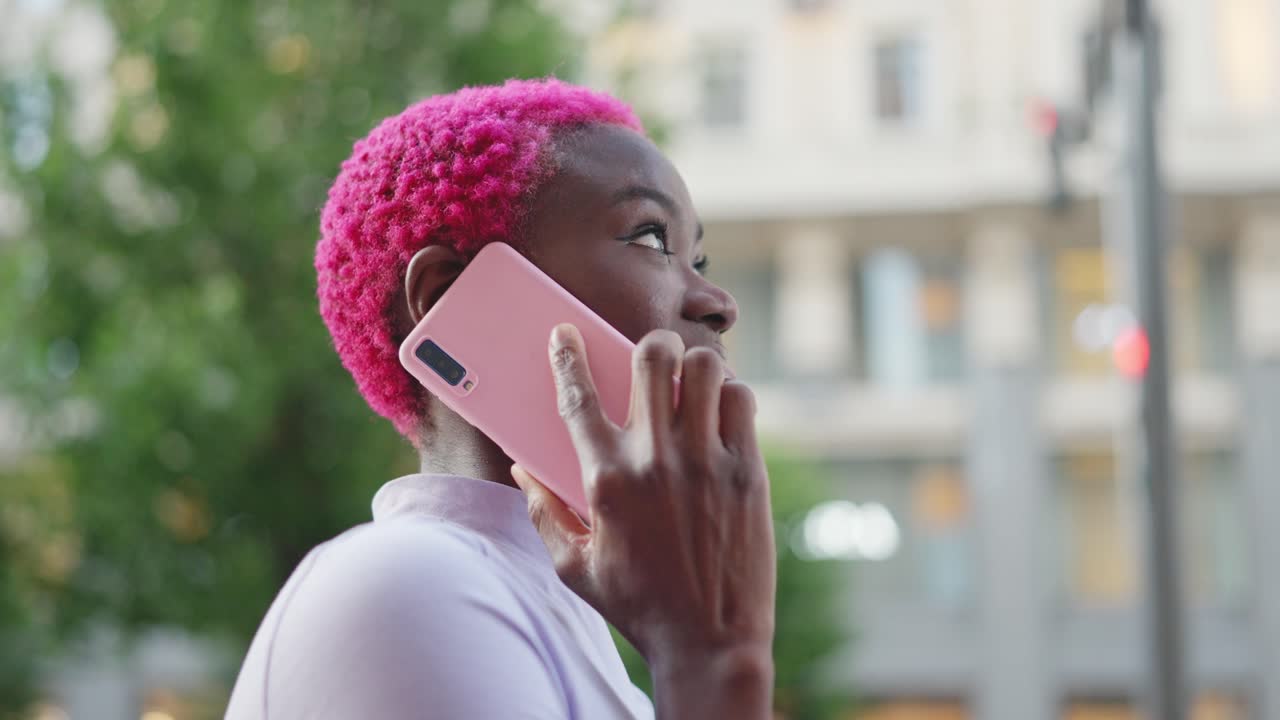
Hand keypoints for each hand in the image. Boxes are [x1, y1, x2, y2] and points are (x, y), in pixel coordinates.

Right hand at [511, 324, 775, 672]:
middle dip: (648, 346)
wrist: (709, 640)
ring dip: (694, 366)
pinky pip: (741, 401)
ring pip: (704, 367)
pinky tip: (721, 413)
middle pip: (651, 357)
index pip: (578, 396)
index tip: (565, 333)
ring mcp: (706, 461)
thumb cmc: (638, 604)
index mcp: (604, 480)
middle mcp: (654, 460)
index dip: (568, 355)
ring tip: (691, 386)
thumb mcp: (573, 567)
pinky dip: (730, 396)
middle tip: (651, 362)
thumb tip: (520, 469)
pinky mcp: (748, 470)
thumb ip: (544, 512)